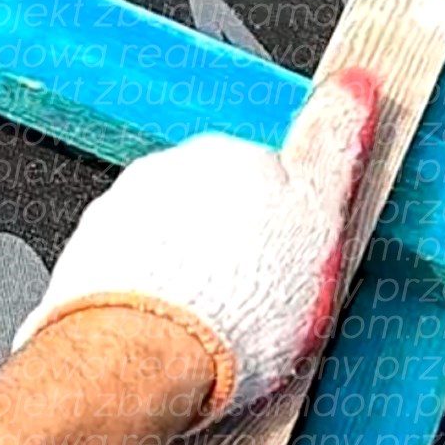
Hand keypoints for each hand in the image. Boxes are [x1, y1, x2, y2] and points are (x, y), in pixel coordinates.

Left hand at [14, 69, 377, 416]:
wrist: (143, 358)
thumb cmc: (233, 308)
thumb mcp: (319, 223)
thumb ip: (335, 149)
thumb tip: (355, 86)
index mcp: (233, 158)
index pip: (272, 175)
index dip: (287, 227)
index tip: (288, 263)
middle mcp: (172, 171)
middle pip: (218, 206)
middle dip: (233, 248)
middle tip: (252, 302)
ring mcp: (124, 210)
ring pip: (171, 240)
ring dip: (189, 275)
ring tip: (210, 327)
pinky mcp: (89, 253)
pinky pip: (131, 272)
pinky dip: (149, 297)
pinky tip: (169, 334)